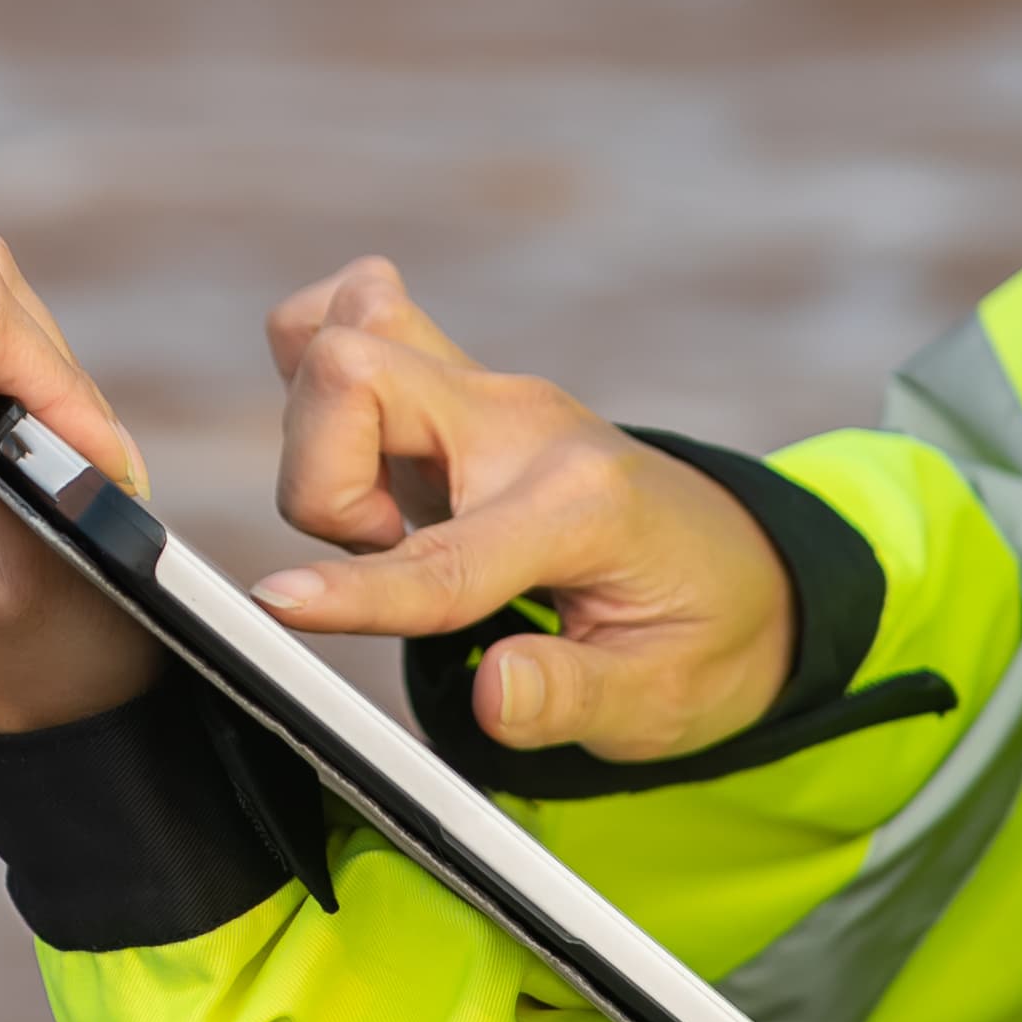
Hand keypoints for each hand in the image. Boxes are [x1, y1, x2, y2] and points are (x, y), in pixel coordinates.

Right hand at [251, 259, 792, 761]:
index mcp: (584, 506)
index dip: (355, 588)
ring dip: (319, 433)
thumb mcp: (659, 703)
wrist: (742, 567)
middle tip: (383, 551)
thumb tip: (490, 694)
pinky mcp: (456, 381)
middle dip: (322, 482)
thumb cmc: (696, 638)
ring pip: (342, 331)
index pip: (446, 552)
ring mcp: (489, 390)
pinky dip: (321, 382)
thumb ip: (569, 698)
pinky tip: (365, 463)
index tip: (279, 604)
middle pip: (356, 373)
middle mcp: (526, 423)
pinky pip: (350, 319)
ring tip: (383, 517)